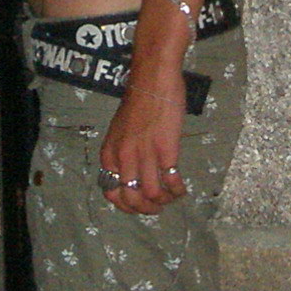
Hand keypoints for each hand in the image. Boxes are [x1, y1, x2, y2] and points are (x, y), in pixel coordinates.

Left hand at [97, 70, 189, 215]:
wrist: (152, 81)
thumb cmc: (138, 103)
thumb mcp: (119, 133)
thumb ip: (122, 154)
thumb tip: (131, 176)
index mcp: (110, 154)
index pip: (111, 194)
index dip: (126, 206)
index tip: (138, 206)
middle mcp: (124, 158)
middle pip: (131, 200)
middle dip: (146, 209)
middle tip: (157, 207)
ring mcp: (144, 155)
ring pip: (151, 195)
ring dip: (163, 201)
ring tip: (171, 197)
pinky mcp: (165, 150)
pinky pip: (170, 181)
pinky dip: (177, 191)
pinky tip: (181, 188)